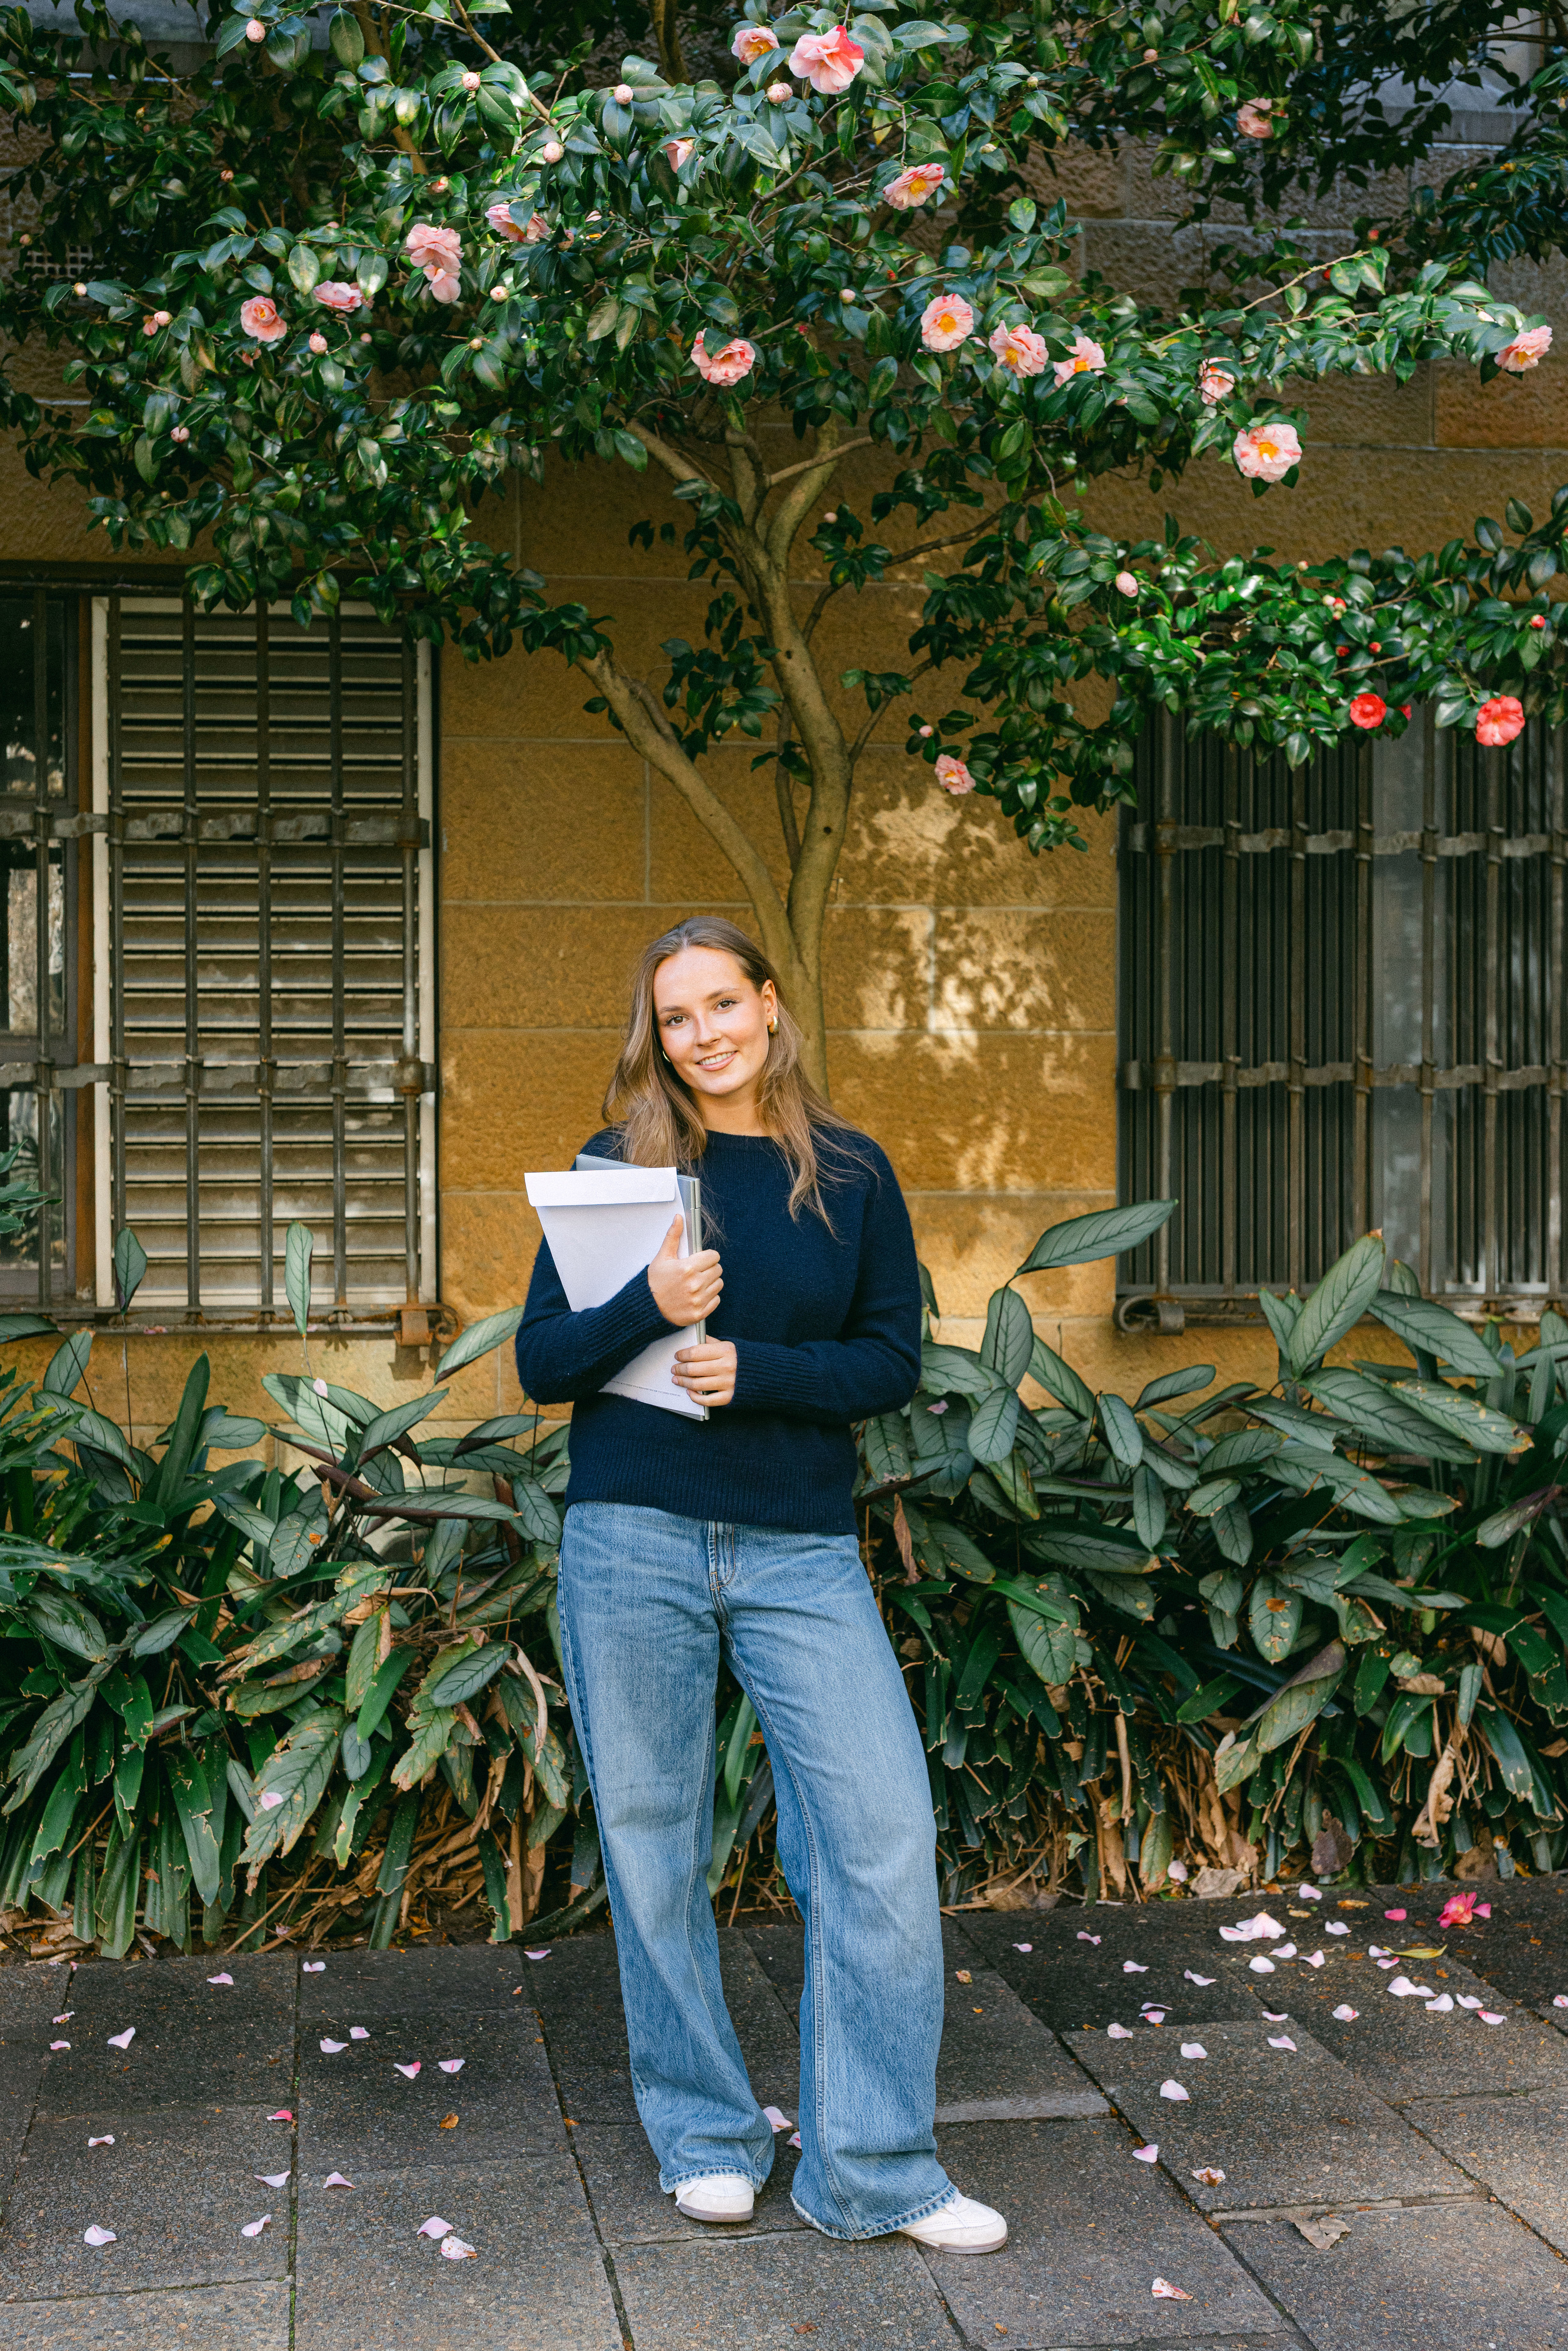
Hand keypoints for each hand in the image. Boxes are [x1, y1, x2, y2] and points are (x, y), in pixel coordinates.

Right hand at [647, 1212, 722, 1327]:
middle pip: (718, 1270)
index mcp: (687, 1268)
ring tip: (697, 1284)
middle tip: (698, 1272)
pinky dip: (709, 1298)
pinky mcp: (699, 1313)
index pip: (714, 1256)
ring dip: (710, 1283)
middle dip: (709, 1269)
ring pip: (718, 1284)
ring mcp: (698, 1300)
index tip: (702, 1260)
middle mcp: (695, 1284)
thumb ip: (673, 1237)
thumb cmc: (654, 1283)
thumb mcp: (662, 1257)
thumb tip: (678, 1218)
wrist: (647, 1308)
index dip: (708, 1257)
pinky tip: (697, 1295)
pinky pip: (716, 1300)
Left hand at [673, 1339, 737, 1407]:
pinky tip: (689, 1392)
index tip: (677, 1356)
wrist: (761, 1373)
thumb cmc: (739, 1358)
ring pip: (697, 1384)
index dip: (682, 1355)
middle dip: (680, 1369)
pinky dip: (695, 1397)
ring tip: (677, 1380)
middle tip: (674, 1369)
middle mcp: (727, 1366)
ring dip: (683, 1382)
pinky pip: (707, 1400)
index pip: (695, 1352)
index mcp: (726, 1350)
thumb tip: (691, 1342)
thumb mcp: (726, 1345)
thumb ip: (709, 1343)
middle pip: (693, 1369)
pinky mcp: (729, 1396)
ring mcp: (728, 1383)